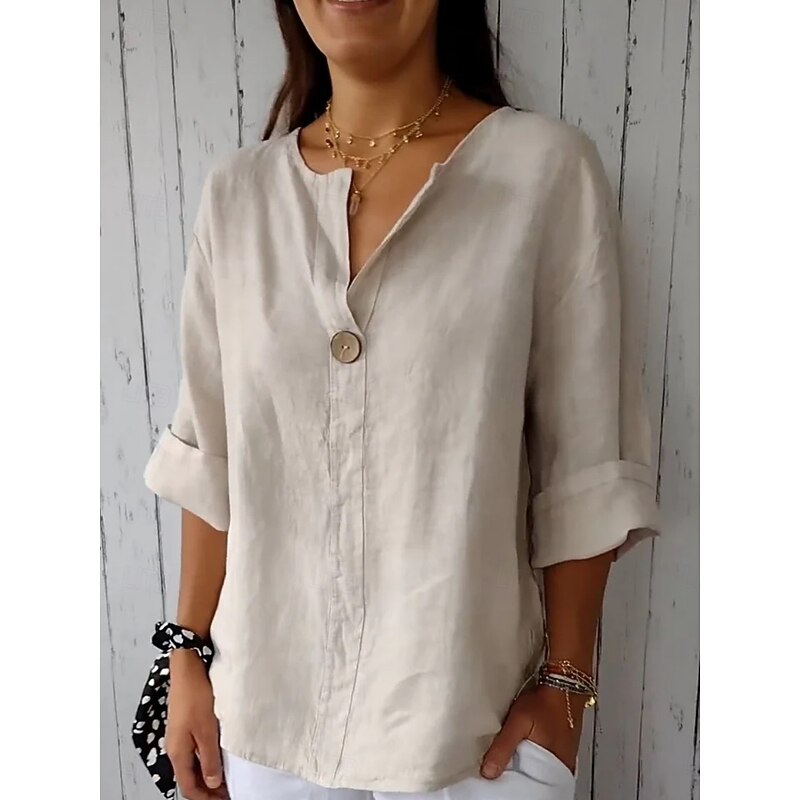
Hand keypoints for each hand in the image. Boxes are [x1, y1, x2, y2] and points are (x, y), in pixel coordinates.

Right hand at [165, 649, 227, 798]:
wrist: (188, 669)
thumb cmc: (195, 695)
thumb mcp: (207, 731)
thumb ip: (209, 759)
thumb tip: (212, 782)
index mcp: (178, 753)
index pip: (189, 787)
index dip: (206, 798)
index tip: (224, 799)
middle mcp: (175, 748)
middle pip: (190, 778)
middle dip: (207, 789)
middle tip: (227, 792)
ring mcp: (179, 736)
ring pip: (192, 765)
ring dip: (207, 774)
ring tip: (226, 777)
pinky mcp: (185, 725)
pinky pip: (194, 751)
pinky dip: (205, 759)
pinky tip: (217, 755)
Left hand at [481, 685, 582, 778]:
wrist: (564, 685)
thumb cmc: (543, 702)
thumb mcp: (518, 721)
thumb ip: (503, 746)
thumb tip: (488, 772)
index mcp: (552, 767)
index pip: (529, 789)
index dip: (512, 786)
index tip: (498, 781)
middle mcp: (561, 767)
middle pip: (535, 783)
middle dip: (519, 780)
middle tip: (502, 772)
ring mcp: (563, 760)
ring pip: (541, 774)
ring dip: (527, 770)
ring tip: (512, 763)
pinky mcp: (562, 752)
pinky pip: (547, 766)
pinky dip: (535, 763)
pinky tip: (525, 754)